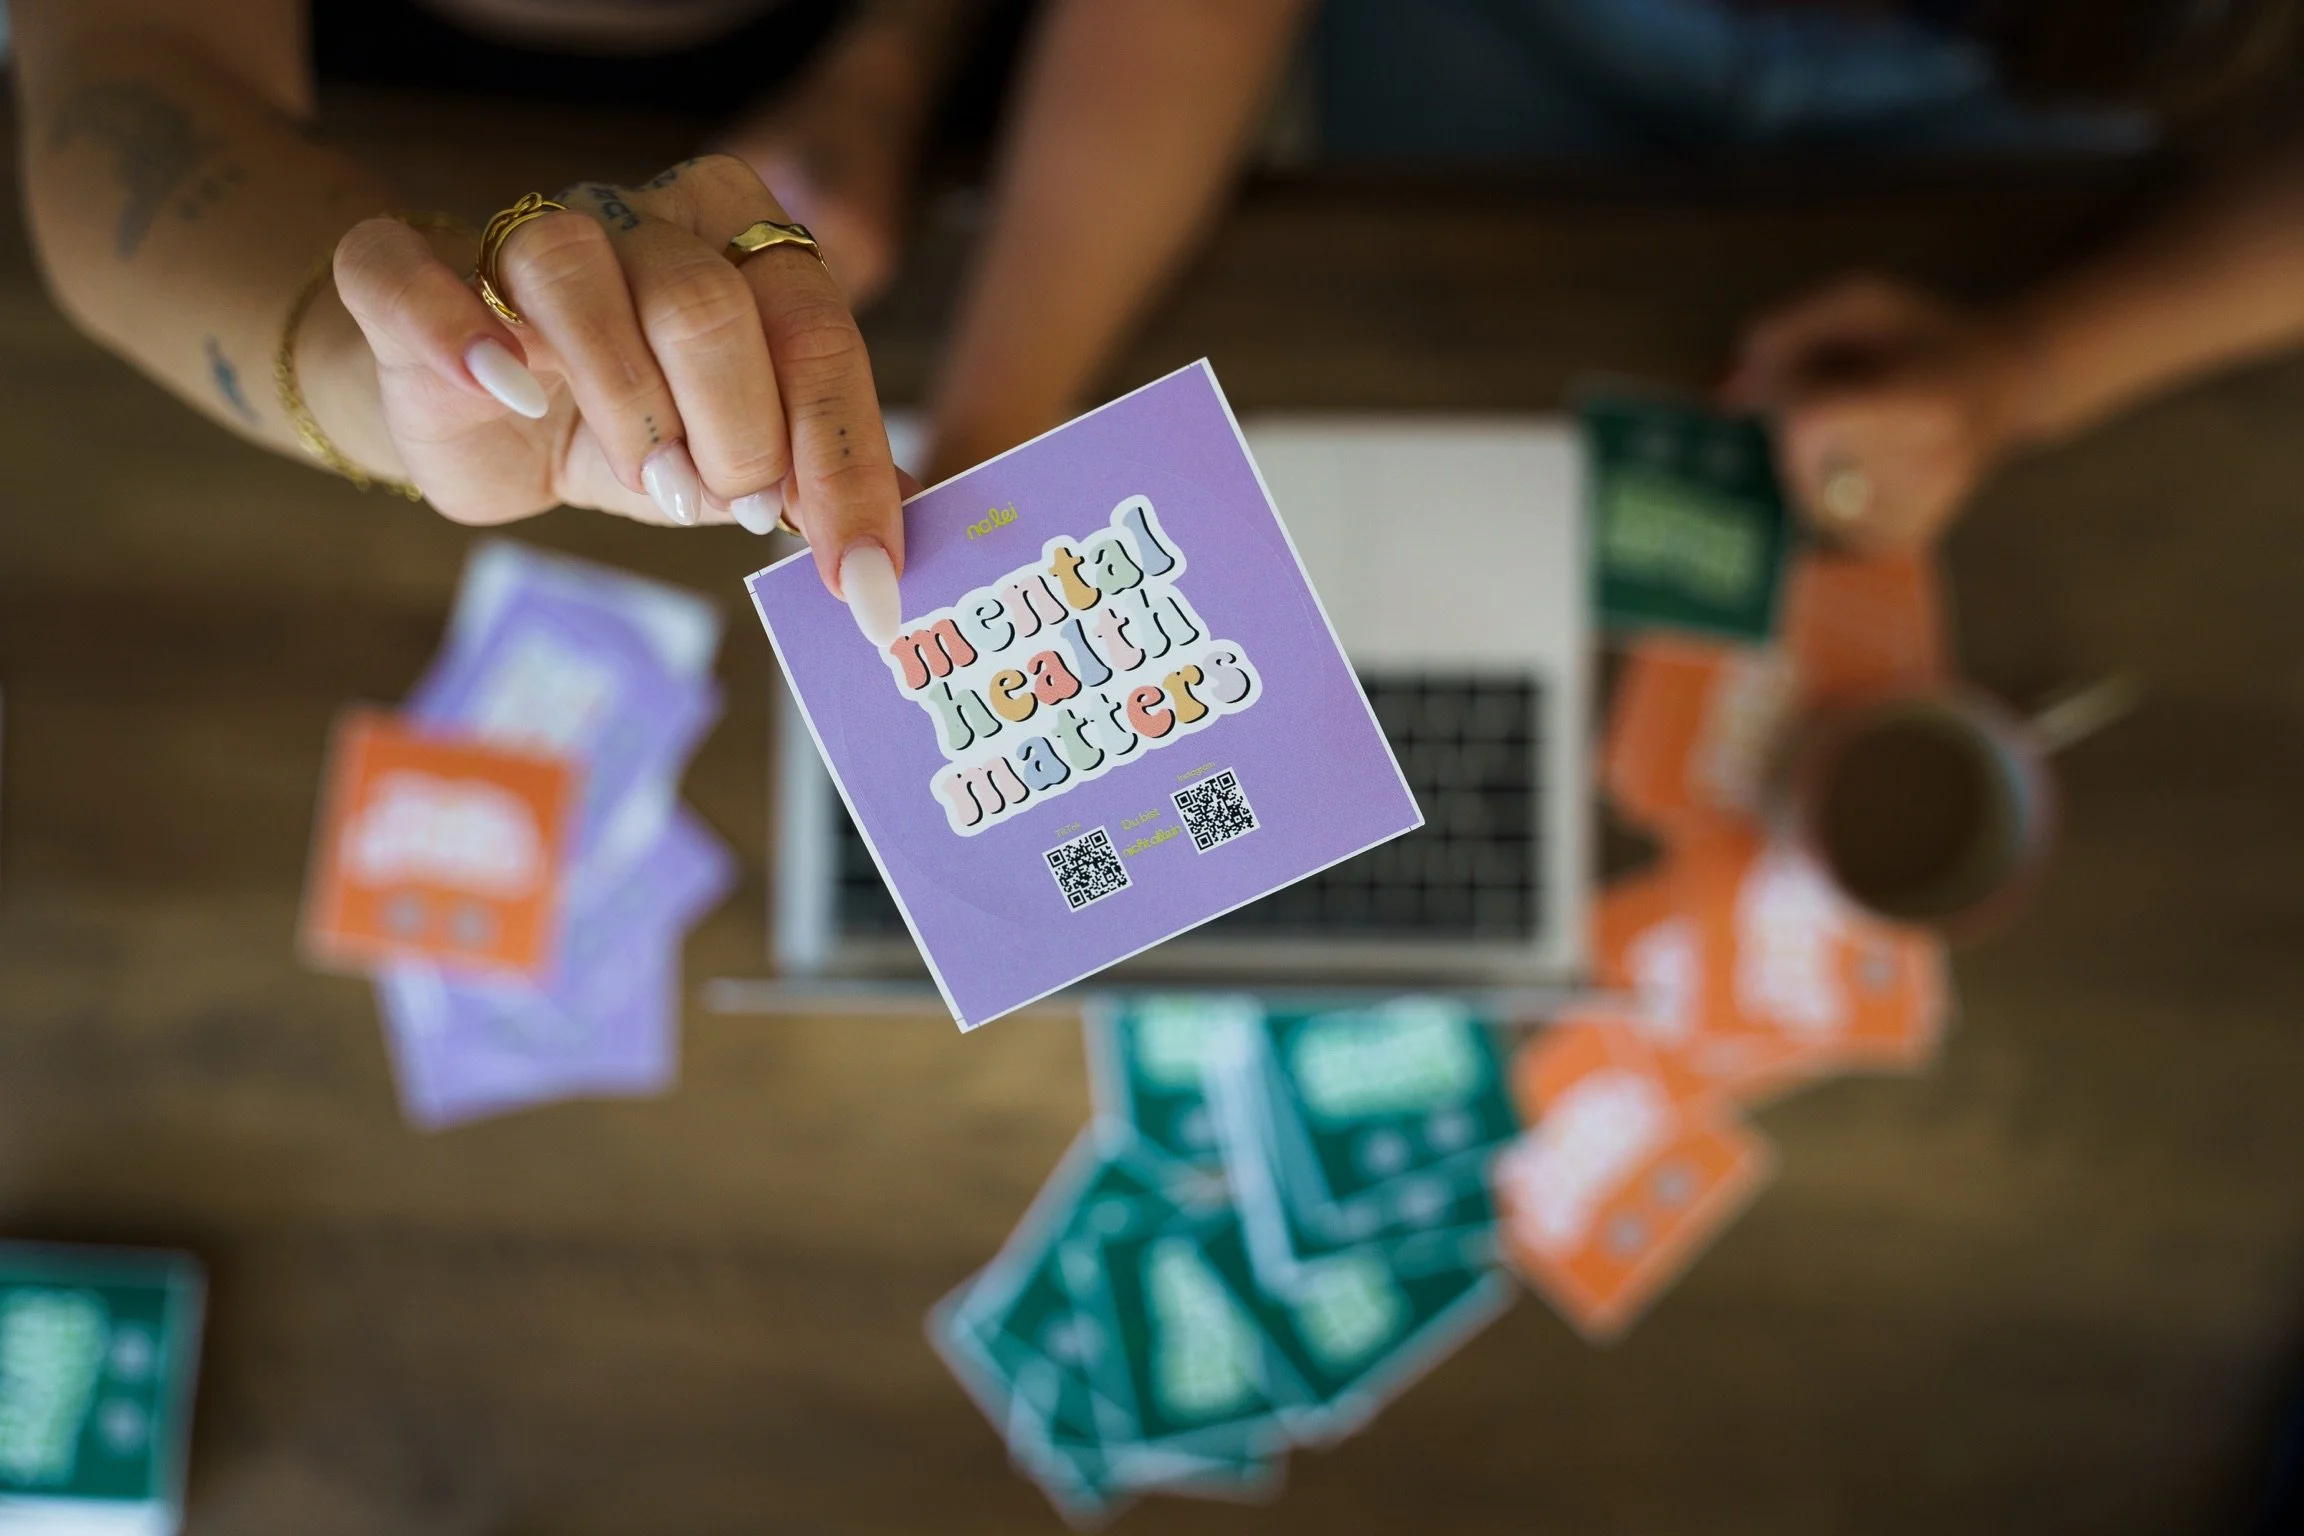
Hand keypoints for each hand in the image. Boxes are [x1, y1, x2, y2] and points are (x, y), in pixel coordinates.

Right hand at [330, 154, 903, 639]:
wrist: (469, 417)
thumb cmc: (623, 427)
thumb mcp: (729, 459)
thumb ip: (815, 475)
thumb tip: (917, 510)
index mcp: (743, 239)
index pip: (816, 336)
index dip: (845, 461)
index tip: (862, 576)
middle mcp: (642, 215)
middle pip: (707, 303)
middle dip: (737, 433)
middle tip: (729, 512)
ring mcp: (522, 232)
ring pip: (578, 273)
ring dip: (626, 400)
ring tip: (652, 481)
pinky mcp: (408, 269)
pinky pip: (415, 273)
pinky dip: (461, 331)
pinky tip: (504, 391)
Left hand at [1723, 275, 2035, 551]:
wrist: (2003, 386)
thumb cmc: (1921, 337)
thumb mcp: (1859, 301)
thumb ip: (1783, 333)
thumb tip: (1726, 401)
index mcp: (1920, 405)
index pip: (1807, 421)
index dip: (1784, 394)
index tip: (1802, 372)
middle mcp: (1924, 470)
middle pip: (1796, 461)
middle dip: (1789, 427)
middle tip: (1832, 397)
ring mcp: (1914, 514)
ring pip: (1799, 496)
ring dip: (1802, 461)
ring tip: (1852, 429)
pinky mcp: (1899, 541)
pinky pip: (1818, 524)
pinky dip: (1818, 490)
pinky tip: (1855, 463)